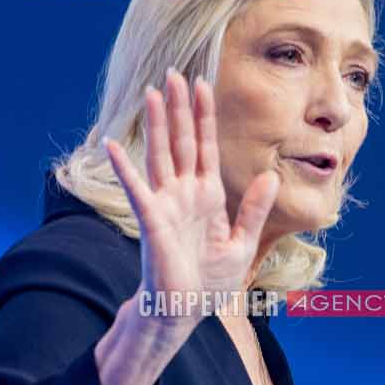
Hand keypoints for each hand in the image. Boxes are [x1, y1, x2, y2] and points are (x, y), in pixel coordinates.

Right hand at [104, 69, 281, 334]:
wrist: (184, 311)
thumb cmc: (208, 282)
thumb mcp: (240, 242)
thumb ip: (254, 208)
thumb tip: (272, 175)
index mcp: (207, 196)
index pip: (205, 146)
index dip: (203, 115)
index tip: (203, 84)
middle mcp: (183, 193)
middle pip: (181, 141)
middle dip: (179, 108)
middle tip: (174, 73)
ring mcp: (165, 204)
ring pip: (160, 155)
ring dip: (156, 124)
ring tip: (152, 93)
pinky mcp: (151, 220)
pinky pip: (136, 188)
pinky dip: (124, 167)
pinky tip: (113, 144)